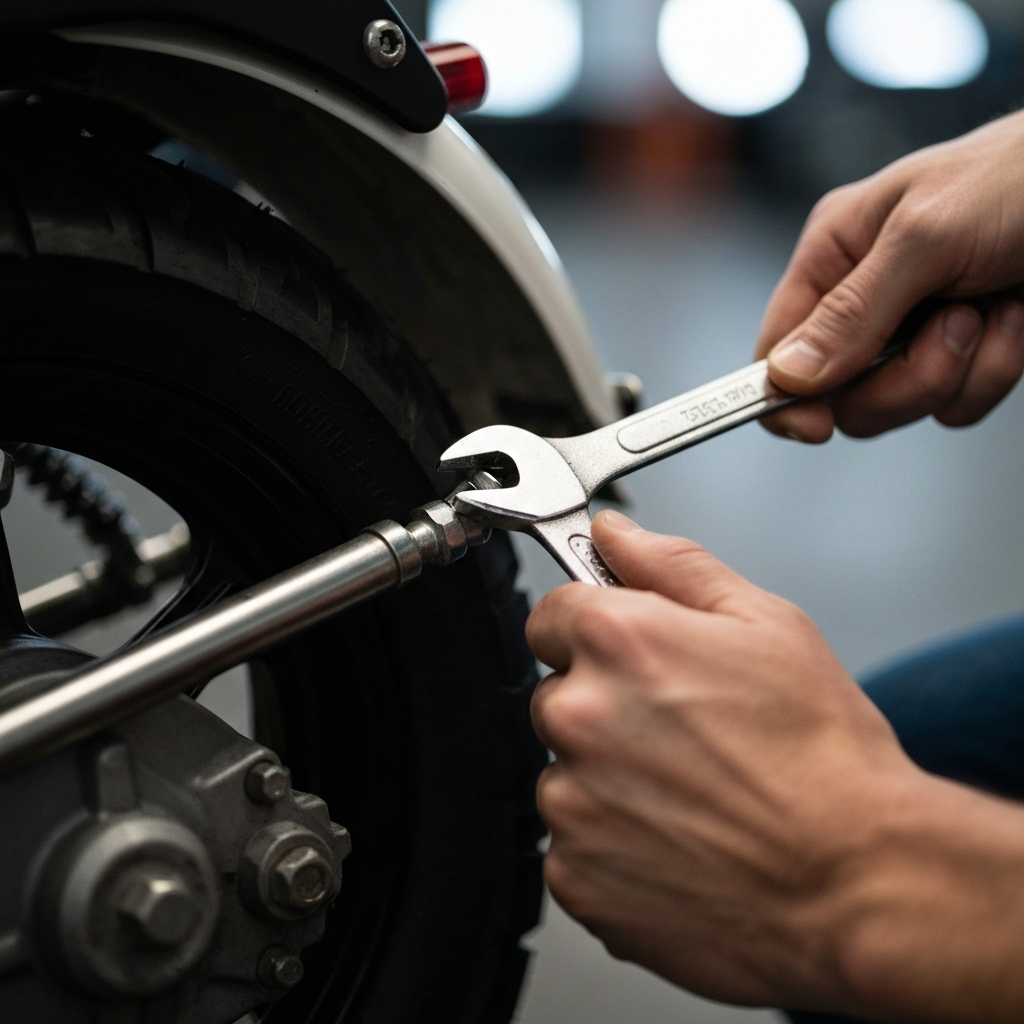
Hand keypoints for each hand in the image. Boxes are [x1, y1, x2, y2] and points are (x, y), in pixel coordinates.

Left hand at [528, 511, 1023, 1020]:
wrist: (855, 882)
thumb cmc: (823, 755)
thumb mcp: (767, 624)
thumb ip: (672, 565)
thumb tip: (613, 534)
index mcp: (618, 640)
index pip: (553, 613)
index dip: (595, 632)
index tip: (629, 658)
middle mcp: (579, 715)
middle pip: (558, 694)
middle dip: (605, 706)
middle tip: (682, 735)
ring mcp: (570, 801)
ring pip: (565, 771)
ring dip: (608, 777)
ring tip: (689, 794)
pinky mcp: (575, 873)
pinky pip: (573, 841)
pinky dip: (612, 841)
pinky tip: (678, 841)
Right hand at [757, 110, 1023, 442]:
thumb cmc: (1021, 175)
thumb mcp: (926, 235)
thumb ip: (852, 311)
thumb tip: (788, 374)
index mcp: (834, 256)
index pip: (776, 349)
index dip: (784, 396)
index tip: (814, 426)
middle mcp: (865, 300)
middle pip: (840, 395)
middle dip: (903, 377)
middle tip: (951, 325)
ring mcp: (913, 333)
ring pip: (899, 406)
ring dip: (957, 369)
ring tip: (988, 309)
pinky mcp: (961, 357)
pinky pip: (955, 406)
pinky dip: (994, 372)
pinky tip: (1014, 318)